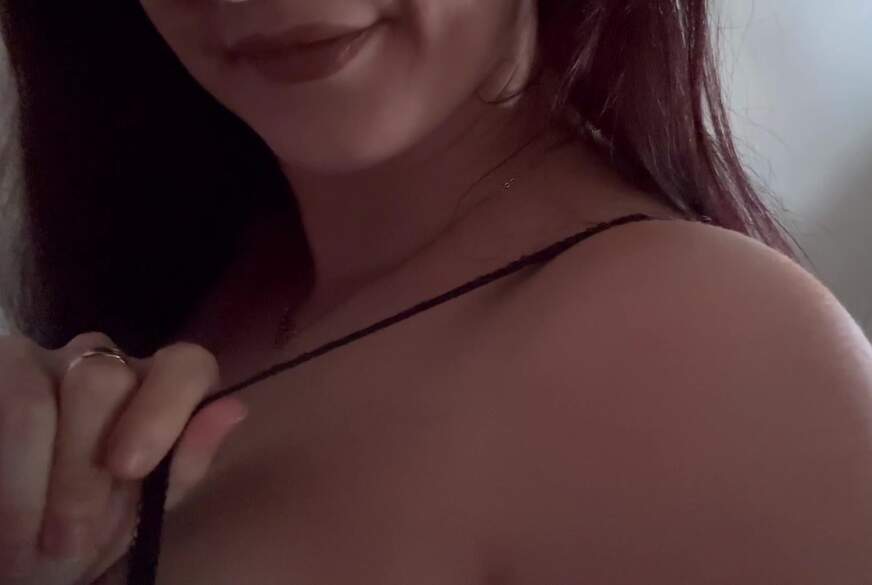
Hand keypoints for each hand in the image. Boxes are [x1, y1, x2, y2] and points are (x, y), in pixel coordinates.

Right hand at [0, 332, 247, 584]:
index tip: (128, 469)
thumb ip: (184, 463)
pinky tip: (3, 512)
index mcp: (154, 388)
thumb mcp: (139, 512)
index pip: (185, 364)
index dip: (162, 410)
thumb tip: (234, 408)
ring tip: (26, 546)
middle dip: (80, 471)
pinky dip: (2, 471)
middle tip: (67, 539)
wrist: (11, 558)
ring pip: (35, 394)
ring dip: (28, 482)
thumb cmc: (81, 534)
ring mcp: (37, 362)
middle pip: (104, 378)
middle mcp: (100, 362)